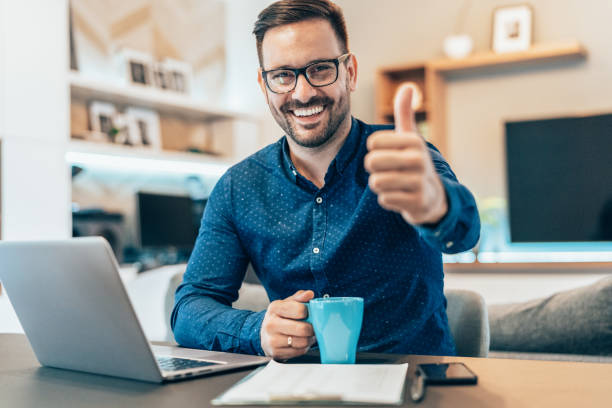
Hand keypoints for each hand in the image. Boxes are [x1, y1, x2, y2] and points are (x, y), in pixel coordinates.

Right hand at [260, 290, 315, 360]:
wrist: (265, 334)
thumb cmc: (279, 317)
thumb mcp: (287, 304)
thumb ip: (299, 298)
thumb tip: (310, 294)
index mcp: (274, 308)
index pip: (300, 310)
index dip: (308, 312)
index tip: (308, 314)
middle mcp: (271, 324)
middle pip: (302, 329)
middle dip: (311, 329)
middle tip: (311, 327)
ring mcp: (272, 340)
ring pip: (302, 342)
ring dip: (308, 339)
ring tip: (306, 335)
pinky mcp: (276, 353)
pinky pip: (298, 352)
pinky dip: (303, 348)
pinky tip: (299, 342)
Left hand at [364, 83, 447, 224]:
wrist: (433, 196)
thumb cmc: (414, 162)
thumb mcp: (411, 138)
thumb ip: (405, 113)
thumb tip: (408, 86)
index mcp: (414, 141)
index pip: (373, 143)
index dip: (375, 151)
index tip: (389, 154)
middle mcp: (418, 160)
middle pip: (371, 162)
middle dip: (375, 169)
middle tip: (389, 171)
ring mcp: (418, 182)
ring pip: (376, 182)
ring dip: (380, 185)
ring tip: (395, 183)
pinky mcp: (416, 202)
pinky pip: (384, 199)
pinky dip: (388, 199)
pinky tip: (400, 196)